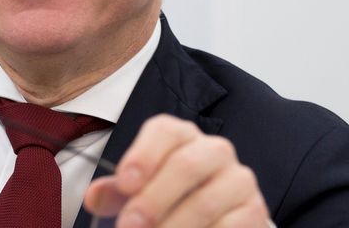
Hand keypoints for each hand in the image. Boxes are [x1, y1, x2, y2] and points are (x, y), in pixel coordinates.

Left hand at [84, 114, 269, 226]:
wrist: (218, 217)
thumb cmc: (171, 198)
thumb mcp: (139, 192)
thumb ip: (115, 193)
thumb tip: (94, 197)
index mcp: (182, 137)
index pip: (165, 131)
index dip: (143, 155)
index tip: (124, 184)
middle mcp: (214, 150)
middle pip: (186, 165)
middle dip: (153, 200)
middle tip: (129, 226)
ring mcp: (238, 179)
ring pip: (205, 202)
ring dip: (174, 226)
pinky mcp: (254, 211)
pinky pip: (228, 226)